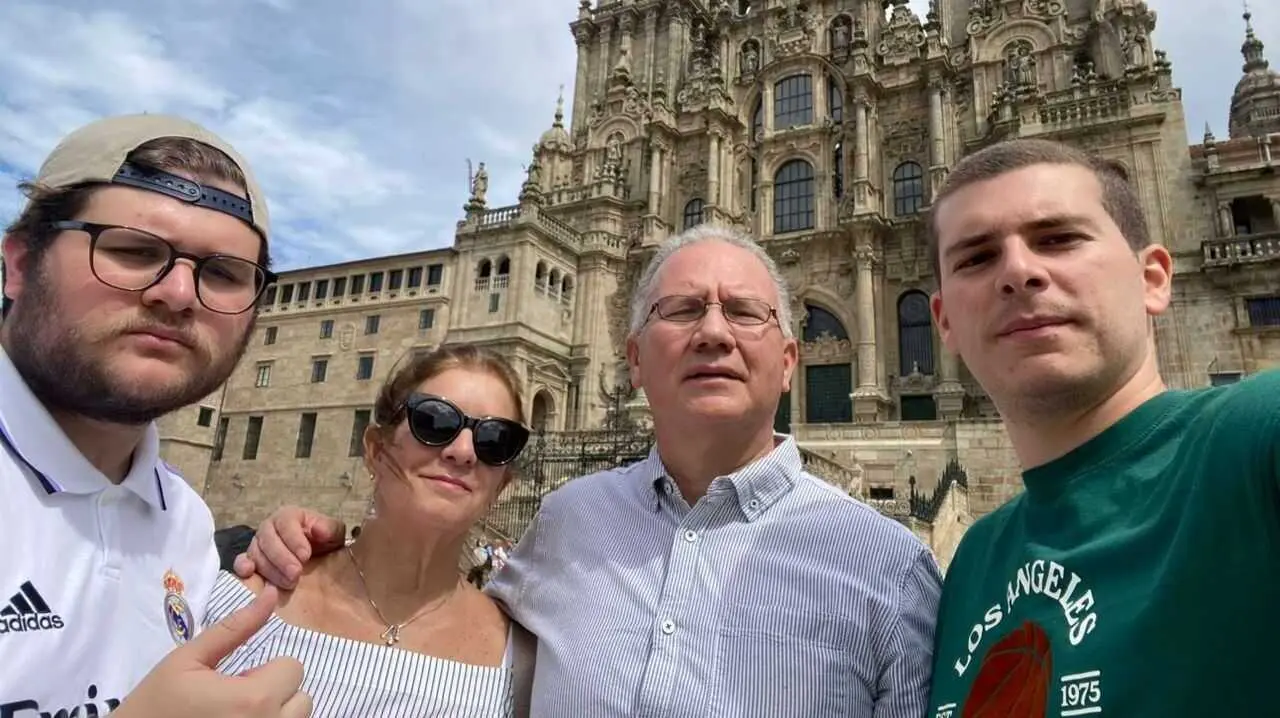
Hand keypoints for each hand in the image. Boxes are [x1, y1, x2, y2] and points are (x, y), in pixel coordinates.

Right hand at [113, 586, 311, 716]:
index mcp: (254, 699)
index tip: (235, 680)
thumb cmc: (156, 704)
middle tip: (235, 700)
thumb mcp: (188, 660)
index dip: (265, 670)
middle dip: (274, 693)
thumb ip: (234, 629)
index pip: (293, 668)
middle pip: (301, 699)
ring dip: (275, 714)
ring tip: (235, 715)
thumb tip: (271, 594)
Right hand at [233, 506, 345, 589]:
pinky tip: (249, 573)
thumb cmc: (324, 543)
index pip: (286, 522)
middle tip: (296, 574)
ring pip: (256, 553)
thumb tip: (319, 529)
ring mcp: (257, 544)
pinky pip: (241, 561)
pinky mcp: (250, 560)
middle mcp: (269, 528)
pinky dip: (242, 566)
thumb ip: (329, 529)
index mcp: (289, 516)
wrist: (316, 560)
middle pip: (268, 540)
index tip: (306, 555)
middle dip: (282, 558)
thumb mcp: (334, 534)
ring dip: (271, 569)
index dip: (294, 539)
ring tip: (289, 583)